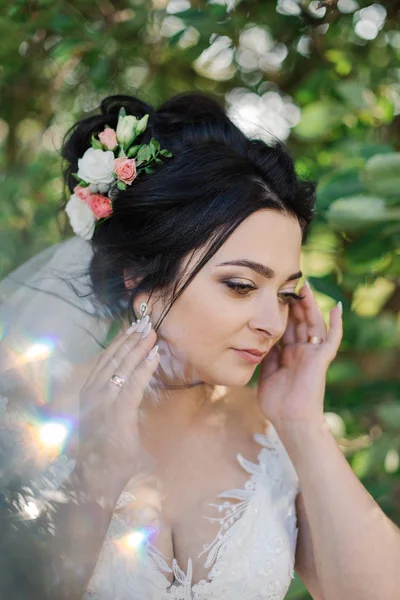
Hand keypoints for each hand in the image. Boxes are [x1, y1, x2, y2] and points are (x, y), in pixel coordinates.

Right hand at [76, 316, 158, 491]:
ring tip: (151, 332)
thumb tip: (128, 387)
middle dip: (131, 338)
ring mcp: (104, 401)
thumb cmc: (103, 451)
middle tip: (145, 322)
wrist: (95, 478)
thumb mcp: (106, 420)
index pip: (106, 360)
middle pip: (114, 358)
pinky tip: (154, 355)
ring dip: (139, 347)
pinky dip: (145, 368)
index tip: (132, 327)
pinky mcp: (117, 412)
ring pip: (123, 367)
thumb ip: (115, 402)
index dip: (120, 342)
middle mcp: (93, 392)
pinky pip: (134, 384)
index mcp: (89, 392)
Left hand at [257, 282, 342, 431]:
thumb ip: (267, 355)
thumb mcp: (265, 373)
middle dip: (295, 303)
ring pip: (314, 324)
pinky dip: (337, 323)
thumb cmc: (276, 402)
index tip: (274, 294)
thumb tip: (261, 338)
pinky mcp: (322, 359)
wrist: (289, 419)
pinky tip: (337, 307)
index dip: (281, 311)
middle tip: (289, 284)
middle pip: (299, 321)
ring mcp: (312, 354)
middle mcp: (301, 351)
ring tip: (306, 287)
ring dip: (311, 306)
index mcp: (288, 354)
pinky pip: (332, 339)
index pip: (286, 326)